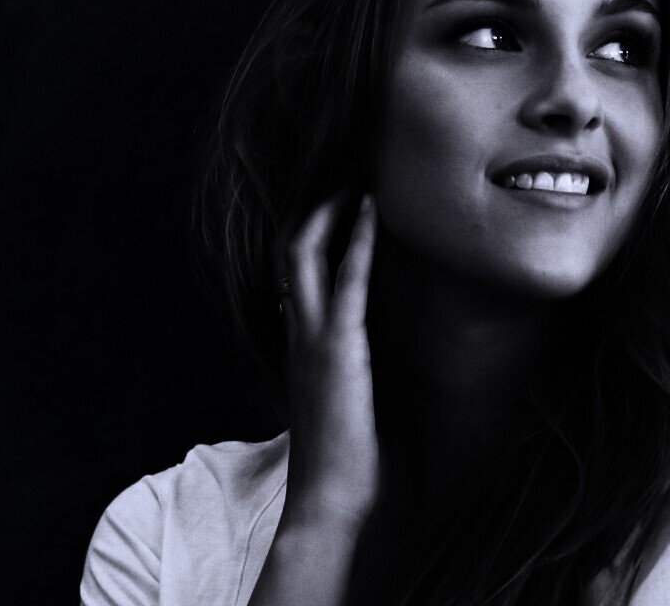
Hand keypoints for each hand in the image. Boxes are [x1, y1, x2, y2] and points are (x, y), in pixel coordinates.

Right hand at [248, 195, 378, 604]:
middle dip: (312, 206)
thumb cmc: (348, 457)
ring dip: (329, 211)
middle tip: (339, 170)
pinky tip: (372, 211)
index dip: (308, 231)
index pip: (294, 272)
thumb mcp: (349, 398)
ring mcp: (313, 340)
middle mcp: (299, 333)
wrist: (331, 500)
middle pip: (289, 249)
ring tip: (352, 175)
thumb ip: (353, 367)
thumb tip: (379, 350)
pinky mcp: (339, 350)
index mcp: (301, 344)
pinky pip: (346, 283)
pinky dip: (357, 242)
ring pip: (304, 254)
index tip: (332, 197)